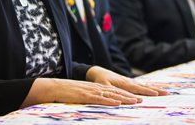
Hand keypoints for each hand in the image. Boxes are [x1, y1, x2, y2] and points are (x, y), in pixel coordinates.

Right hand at [21, 77, 142, 107]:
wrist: (51, 87)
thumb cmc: (64, 94)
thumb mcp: (80, 96)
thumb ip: (89, 99)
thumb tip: (96, 105)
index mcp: (94, 88)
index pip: (113, 91)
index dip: (125, 95)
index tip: (137, 98)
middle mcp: (95, 88)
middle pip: (115, 92)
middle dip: (130, 95)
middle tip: (143, 99)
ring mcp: (90, 91)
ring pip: (110, 95)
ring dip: (124, 98)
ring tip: (136, 101)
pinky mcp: (84, 95)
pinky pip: (99, 98)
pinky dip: (110, 100)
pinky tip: (118, 102)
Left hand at [86, 66, 167, 96]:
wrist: (98, 72)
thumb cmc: (100, 80)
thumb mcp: (104, 86)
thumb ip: (113, 92)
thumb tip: (121, 98)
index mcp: (124, 83)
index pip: (138, 88)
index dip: (147, 91)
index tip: (157, 93)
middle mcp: (129, 81)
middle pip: (145, 86)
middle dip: (156, 90)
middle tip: (167, 93)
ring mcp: (130, 81)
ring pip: (144, 85)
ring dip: (155, 88)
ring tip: (165, 92)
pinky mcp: (129, 82)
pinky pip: (141, 85)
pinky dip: (149, 87)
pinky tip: (155, 90)